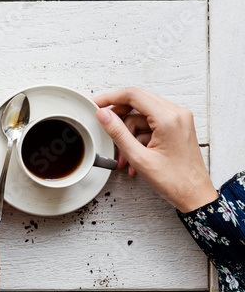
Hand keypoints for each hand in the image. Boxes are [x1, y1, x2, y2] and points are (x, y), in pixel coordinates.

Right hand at [94, 87, 216, 212]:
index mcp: (169, 118)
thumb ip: (118, 133)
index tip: (96, 104)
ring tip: (123, 155)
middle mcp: (177, 114)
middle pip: (138, 102)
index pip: (133, 95)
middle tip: (105, 126)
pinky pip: (151, 123)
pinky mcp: (178, 127)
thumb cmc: (175, 181)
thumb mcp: (139, 158)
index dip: (111, 98)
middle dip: (119, 116)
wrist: (195, 196)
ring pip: (142, 115)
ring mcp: (179, 120)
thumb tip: (103, 114)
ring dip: (129, 132)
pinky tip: (134, 155)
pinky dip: (139, 137)